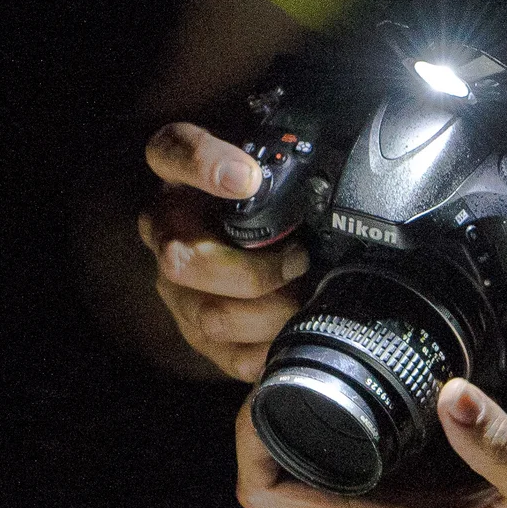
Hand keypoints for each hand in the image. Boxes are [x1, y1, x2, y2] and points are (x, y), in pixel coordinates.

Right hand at [134, 122, 312, 381]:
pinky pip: (230, 355)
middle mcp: (167, 231)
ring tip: (303, 297)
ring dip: (270, 314)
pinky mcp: (198, 331)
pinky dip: (271, 347)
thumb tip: (339, 161)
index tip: (247, 178)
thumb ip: (287, 155)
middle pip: (183, 261)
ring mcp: (177, 287)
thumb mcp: (274, 165)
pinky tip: (294, 328)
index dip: (204, 166)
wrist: (253, 236)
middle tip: (299, 259)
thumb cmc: (270, 197)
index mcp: (180, 176)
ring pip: (210, 317)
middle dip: (255, 271)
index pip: (172, 152)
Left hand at [236, 377, 506, 507]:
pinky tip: (358, 409)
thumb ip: (496, 444)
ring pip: (302, 490)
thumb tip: (452, 390)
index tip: (266, 389)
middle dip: (268, 429)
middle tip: (291, 368)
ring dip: (297, 439)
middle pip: (275, 488)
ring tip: (314, 378)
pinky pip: (336, 490)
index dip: (251, 442)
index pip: (270, 497)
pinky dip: (330, 450)